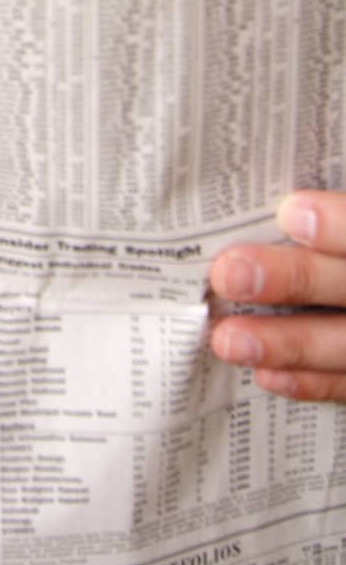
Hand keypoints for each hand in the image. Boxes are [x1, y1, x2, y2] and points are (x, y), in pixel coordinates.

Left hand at [209, 190, 345, 401]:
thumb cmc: (342, 233)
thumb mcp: (345, 182)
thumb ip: (334, 196)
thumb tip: (280, 192)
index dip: (341, 224)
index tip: (290, 212)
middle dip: (298, 280)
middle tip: (230, 273)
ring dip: (291, 345)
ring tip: (229, 339)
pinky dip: (316, 382)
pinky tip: (267, 374)